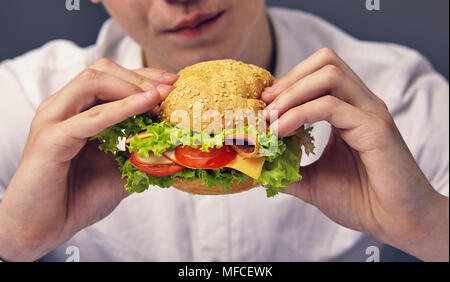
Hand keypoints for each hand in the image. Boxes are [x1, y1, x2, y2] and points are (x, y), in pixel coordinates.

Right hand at [0, 58, 177, 260]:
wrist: (43, 228)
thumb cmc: (76, 199)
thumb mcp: (119, 171)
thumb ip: (141, 155)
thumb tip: (174, 150)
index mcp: (76, 112)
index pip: (110, 78)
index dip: (143, 77)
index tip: (172, 82)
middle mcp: (63, 109)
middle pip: (102, 72)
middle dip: (140, 76)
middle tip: (171, 85)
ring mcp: (54, 120)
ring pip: (93, 82)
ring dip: (132, 87)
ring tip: (160, 96)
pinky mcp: (52, 139)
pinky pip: (91, 117)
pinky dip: (122, 108)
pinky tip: (147, 104)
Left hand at [262, 48, 448, 261]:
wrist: (398, 224)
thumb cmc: (362, 201)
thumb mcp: (313, 182)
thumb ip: (287, 170)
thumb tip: (257, 168)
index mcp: (349, 110)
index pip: (317, 73)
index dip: (287, 83)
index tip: (263, 105)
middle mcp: (361, 104)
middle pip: (325, 61)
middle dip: (288, 79)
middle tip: (265, 105)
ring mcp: (370, 112)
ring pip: (329, 75)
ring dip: (292, 93)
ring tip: (271, 118)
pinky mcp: (374, 128)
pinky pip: (331, 106)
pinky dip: (300, 114)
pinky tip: (282, 131)